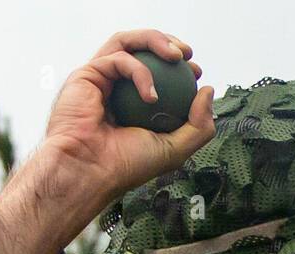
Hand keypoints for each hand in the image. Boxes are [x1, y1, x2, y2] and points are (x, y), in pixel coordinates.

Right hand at [45, 29, 214, 195]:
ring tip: (177, 55)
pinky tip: (152, 95)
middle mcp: (115, 87)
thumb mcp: (175, 149)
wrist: (90, 171)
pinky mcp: (86, 74)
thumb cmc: (128, 165)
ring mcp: (100, 78)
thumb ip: (199, 125)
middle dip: (168, 44)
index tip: (196, 74)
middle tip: (187, 55)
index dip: (179, 67)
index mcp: (133, 102)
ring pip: (128, 42)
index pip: (157, 73)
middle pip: (142, 50)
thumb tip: (208, 90)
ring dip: (155, 41)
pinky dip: (139, 73)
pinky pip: (118, 59)